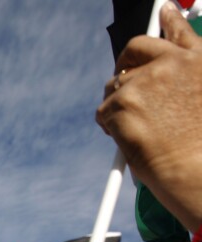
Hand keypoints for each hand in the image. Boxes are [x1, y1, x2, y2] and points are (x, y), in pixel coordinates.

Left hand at [96, 1, 201, 231]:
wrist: (197, 170)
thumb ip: (190, 73)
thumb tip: (170, 70)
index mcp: (198, 61)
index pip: (178, 30)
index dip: (168, 20)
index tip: (162, 12)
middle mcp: (172, 63)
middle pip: (134, 50)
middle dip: (125, 64)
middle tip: (123, 84)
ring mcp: (146, 82)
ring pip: (115, 85)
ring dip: (119, 103)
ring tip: (139, 128)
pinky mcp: (123, 103)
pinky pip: (104, 111)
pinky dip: (110, 126)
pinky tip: (129, 139)